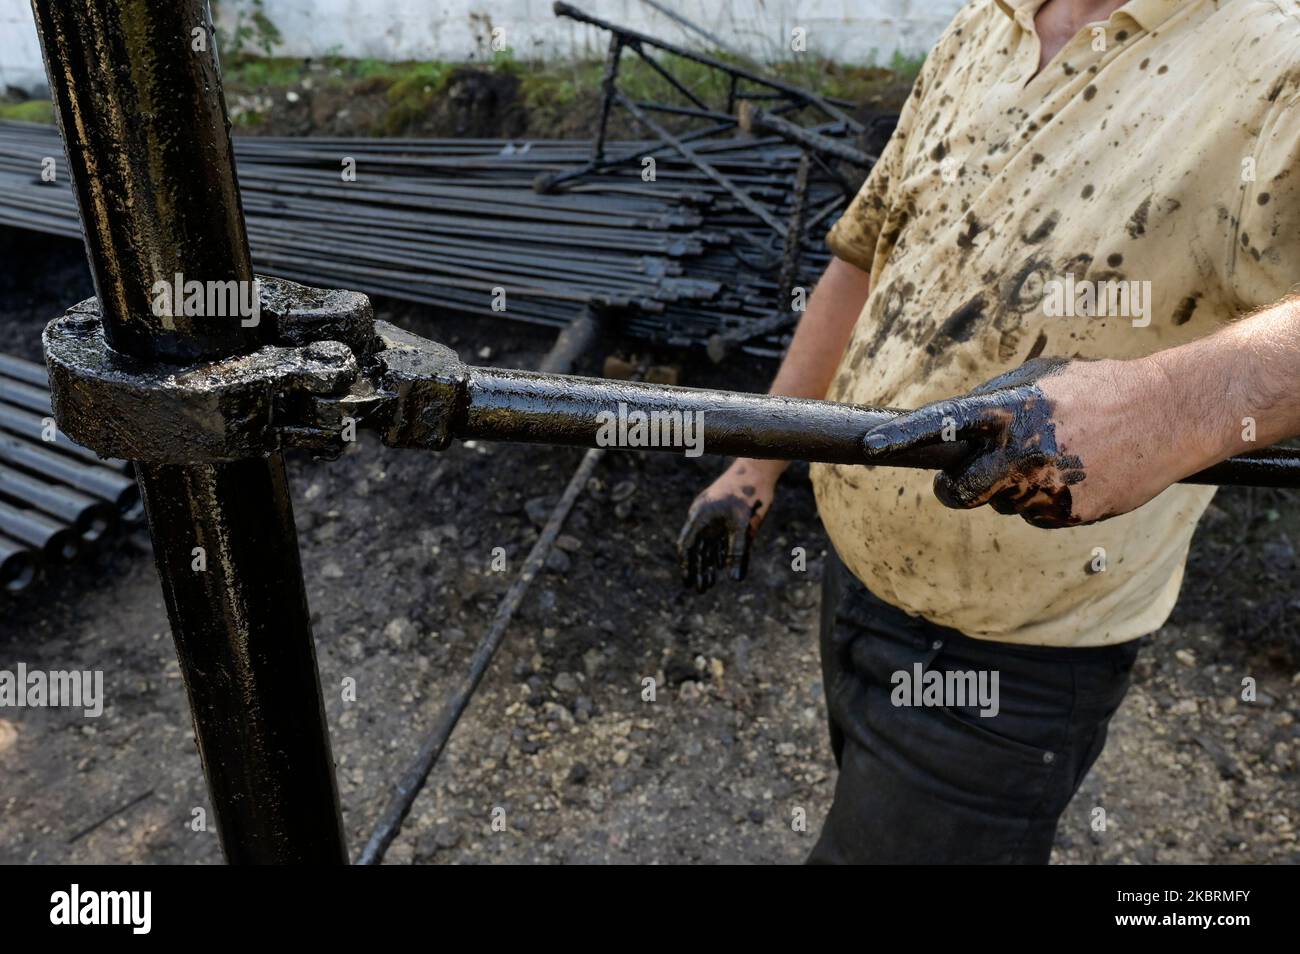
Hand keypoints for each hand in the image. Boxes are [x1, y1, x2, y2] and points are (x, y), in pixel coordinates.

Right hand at [677, 460, 777, 590]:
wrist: (759, 467)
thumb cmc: (750, 495)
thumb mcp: (744, 527)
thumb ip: (738, 553)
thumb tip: (735, 579)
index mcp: (700, 516)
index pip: (687, 546)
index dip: (686, 566)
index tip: (688, 583)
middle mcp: (703, 516)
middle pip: (696, 548)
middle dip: (698, 570)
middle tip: (701, 590)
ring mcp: (713, 515)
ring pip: (707, 544)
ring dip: (708, 564)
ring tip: (710, 583)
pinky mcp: (724, 514)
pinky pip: (717, 537)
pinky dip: (717, 552)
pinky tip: (720, 566)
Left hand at [861, 357, 1179, 528]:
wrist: (1167, 415)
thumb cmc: (1096, 389)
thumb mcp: (1040, 381)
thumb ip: (992, 403)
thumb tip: (950, 430)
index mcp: (1011, 410)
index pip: (944, 423)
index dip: (904, 436)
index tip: (870, 445)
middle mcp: (1022, 451)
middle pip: (962, 492)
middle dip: (956, 489)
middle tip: (963, 479)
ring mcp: (1045, 488)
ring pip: (1000, 504)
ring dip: (1010, 488)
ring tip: (1052, 456)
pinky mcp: (1068, 514)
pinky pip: (1034, 515)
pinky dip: (1043, 500)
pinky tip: (1074, 474)